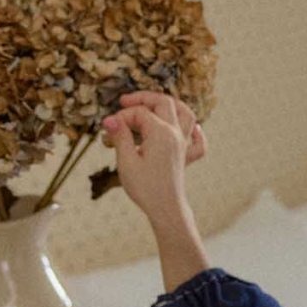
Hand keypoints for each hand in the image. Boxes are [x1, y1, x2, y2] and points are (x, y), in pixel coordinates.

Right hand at [99, 89, 205, 228]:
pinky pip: (198, 140)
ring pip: (186, 114)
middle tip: (124, 102)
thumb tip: (110, 119)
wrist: (165, 208)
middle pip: (164, 102)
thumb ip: (120, 136)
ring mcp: (183, 144)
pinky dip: (195, 132)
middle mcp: (175, 134)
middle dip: (143, 98)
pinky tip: (191, 130)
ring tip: (154, 104)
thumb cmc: (145, 187)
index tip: (108, 128)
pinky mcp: (185, 157)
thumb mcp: (126, 161)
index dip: (121, 116)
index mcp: (161, 132)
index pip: (139, 112)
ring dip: (171, 105)